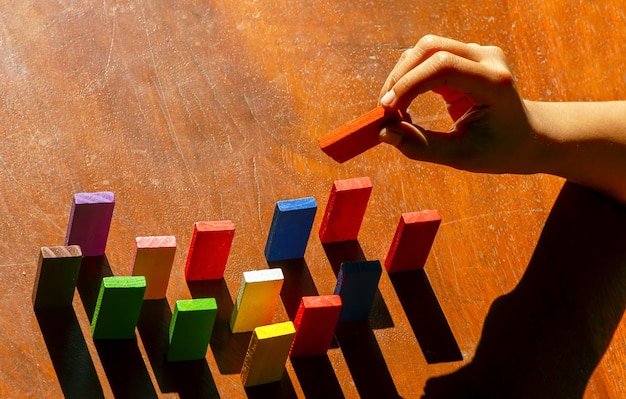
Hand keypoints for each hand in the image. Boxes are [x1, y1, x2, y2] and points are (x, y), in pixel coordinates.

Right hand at [378, 35, 546, 173]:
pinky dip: (409, 77)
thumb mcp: (461, 155)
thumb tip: (384, 134)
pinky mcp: (464, 57)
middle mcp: (487, 58)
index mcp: (494, 81)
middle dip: (401, 76)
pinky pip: (427, 58)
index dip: (410, 83)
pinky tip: (403, 102)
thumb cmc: (498, 149)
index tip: (388, 109)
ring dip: (402, 75)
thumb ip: (422, 146)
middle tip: (385, 109)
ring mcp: (476, 54)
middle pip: (430, 48)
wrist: (526, 137)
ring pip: (425, 48)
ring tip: (393, 108)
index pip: (444, 66)